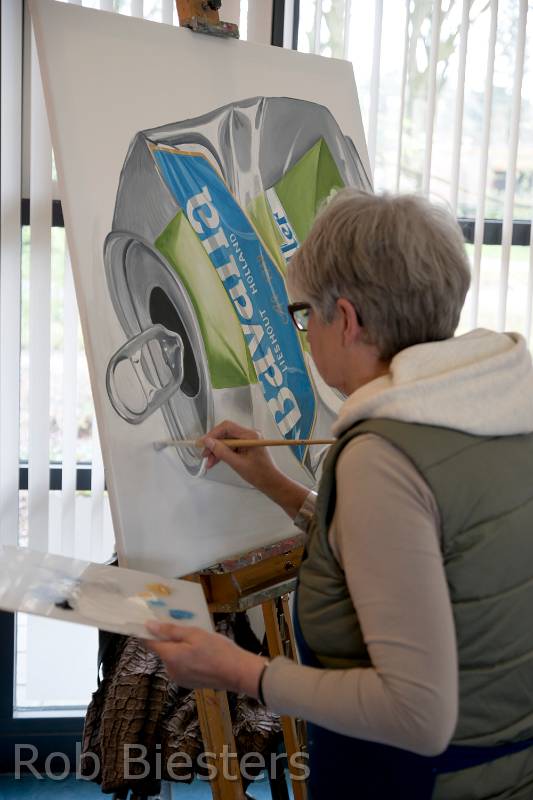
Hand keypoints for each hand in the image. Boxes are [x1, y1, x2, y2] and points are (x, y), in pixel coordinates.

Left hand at [145, 621, 266, 695]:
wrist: (237, 673)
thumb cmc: (217, 650)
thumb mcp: (195, 633)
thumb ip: (170, 630)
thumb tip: (149, 625)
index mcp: (170, 656)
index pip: (149, 643)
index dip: (146, 632)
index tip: (148, 621)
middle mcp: (170, 670)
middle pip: (163, 650)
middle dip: (170, 639)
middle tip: (187, 628)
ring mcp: (179, 679)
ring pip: (173, 658)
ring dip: (180, 649)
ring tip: (199, 641)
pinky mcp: (188, 683)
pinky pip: (181, 667)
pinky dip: (187, 659)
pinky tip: (202, 654)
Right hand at [200, 420, 280, 493]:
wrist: (272, 483)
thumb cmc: (259, 474)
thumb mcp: (237, 464)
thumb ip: (222, 452)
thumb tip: (207, 442)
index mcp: (250, 435)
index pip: (227, 427)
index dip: (213, 434)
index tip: (202, 443)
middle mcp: (250, 434)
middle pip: (226, 434)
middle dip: (214, 444)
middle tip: (204, 456)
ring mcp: (248, 440)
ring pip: (227, 441)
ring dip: (217, 451)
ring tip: (208, 463)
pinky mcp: (247, 446)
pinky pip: (231, 447)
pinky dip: (223, 454)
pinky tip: (215, 462)